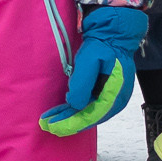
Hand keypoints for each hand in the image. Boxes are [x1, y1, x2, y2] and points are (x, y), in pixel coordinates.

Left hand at [40, 5, 146, 135]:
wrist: (113, 34)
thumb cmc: (102, 45)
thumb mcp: (90, 60)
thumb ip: (83, 82)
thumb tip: (74, 104)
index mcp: (115, 95)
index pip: (91, 116)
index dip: (71, 123)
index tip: (53, 126)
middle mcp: (115, 102)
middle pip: (89, 118)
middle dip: (67, 123)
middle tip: (46, 126)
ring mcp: (112, 99)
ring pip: (88, 114)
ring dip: (69, 118)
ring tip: (49, 121)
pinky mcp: (105, 94)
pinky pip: (89, 106)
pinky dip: (74, 111)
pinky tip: (61, 112)